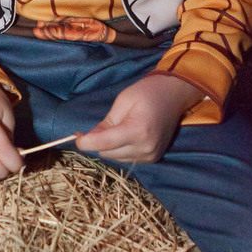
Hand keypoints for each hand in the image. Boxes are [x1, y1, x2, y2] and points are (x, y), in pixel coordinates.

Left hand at [76, 74, 202, 164]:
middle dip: (99, 141)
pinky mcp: (153, 158)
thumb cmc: (147, 93)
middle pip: (107, 153)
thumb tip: (88, 138)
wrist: (174, 95)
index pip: (103, 144)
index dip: (85, 142)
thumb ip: (105, 123)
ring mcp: (150, 155)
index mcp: (137, 131)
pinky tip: (130, 135)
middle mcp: (145, 148)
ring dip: (111, 147)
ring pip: (115, 158)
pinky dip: (122, 149)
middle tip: (103, 125)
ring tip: (121, 128)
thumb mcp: (122, 101)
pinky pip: (126, 159)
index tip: (76, 137)